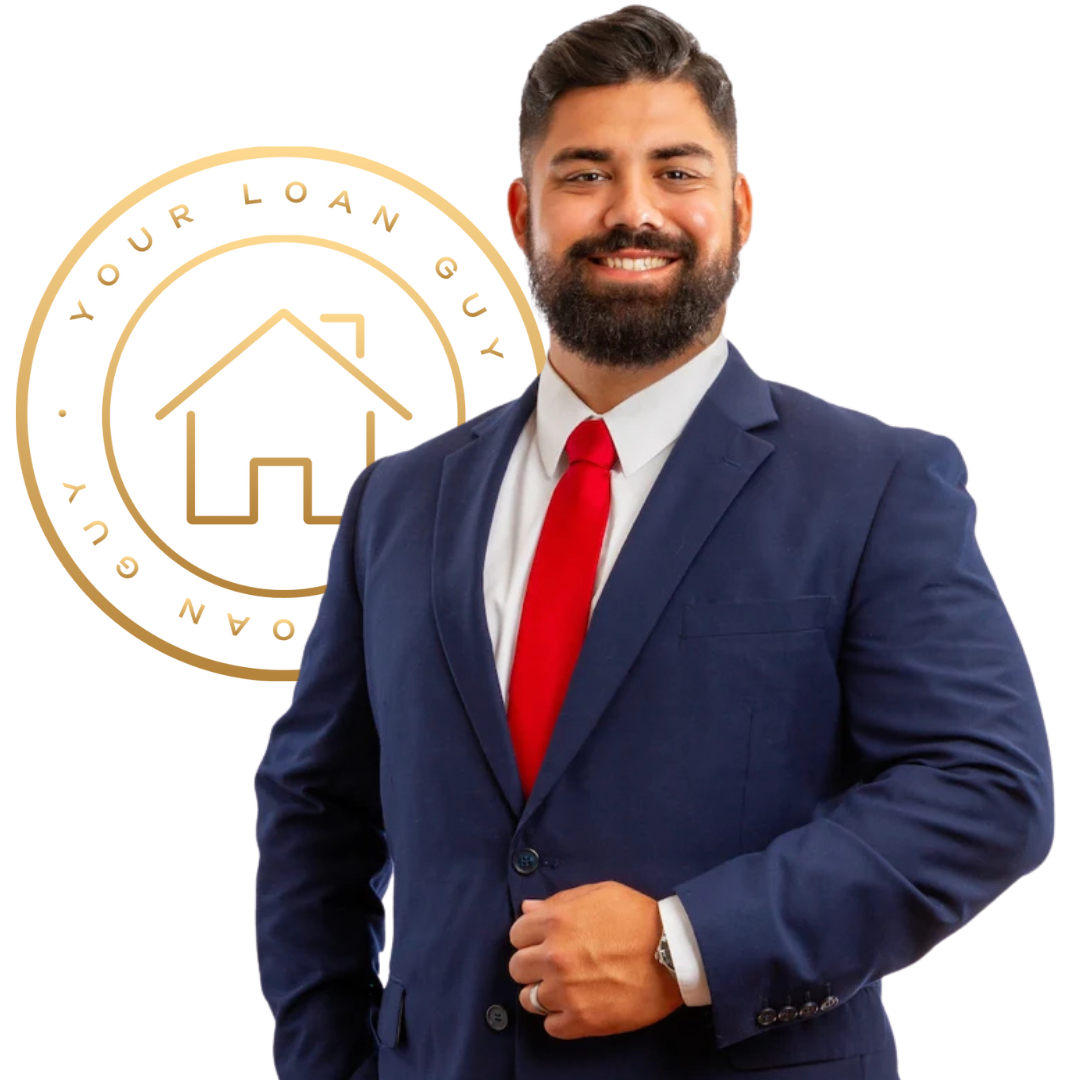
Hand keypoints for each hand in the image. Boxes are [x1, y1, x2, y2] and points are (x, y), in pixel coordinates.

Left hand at [508, 880, 683, 1038]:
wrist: (674, 952)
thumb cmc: (637, 916)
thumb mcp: (599, 893)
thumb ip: (559, 901)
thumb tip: (527, 909)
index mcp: (555, 921)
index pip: (516, 934)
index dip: (530, 937)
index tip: (543, 941)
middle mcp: (554, 957)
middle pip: (517, 968)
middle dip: (532, 965)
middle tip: (553, 965)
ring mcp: (566, 992)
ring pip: (528, 999)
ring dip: (542, 993)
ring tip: (563, 988)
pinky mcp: (582, 1021)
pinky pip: (551, 1026)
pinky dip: (560, 1018)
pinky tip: (575, 1006)